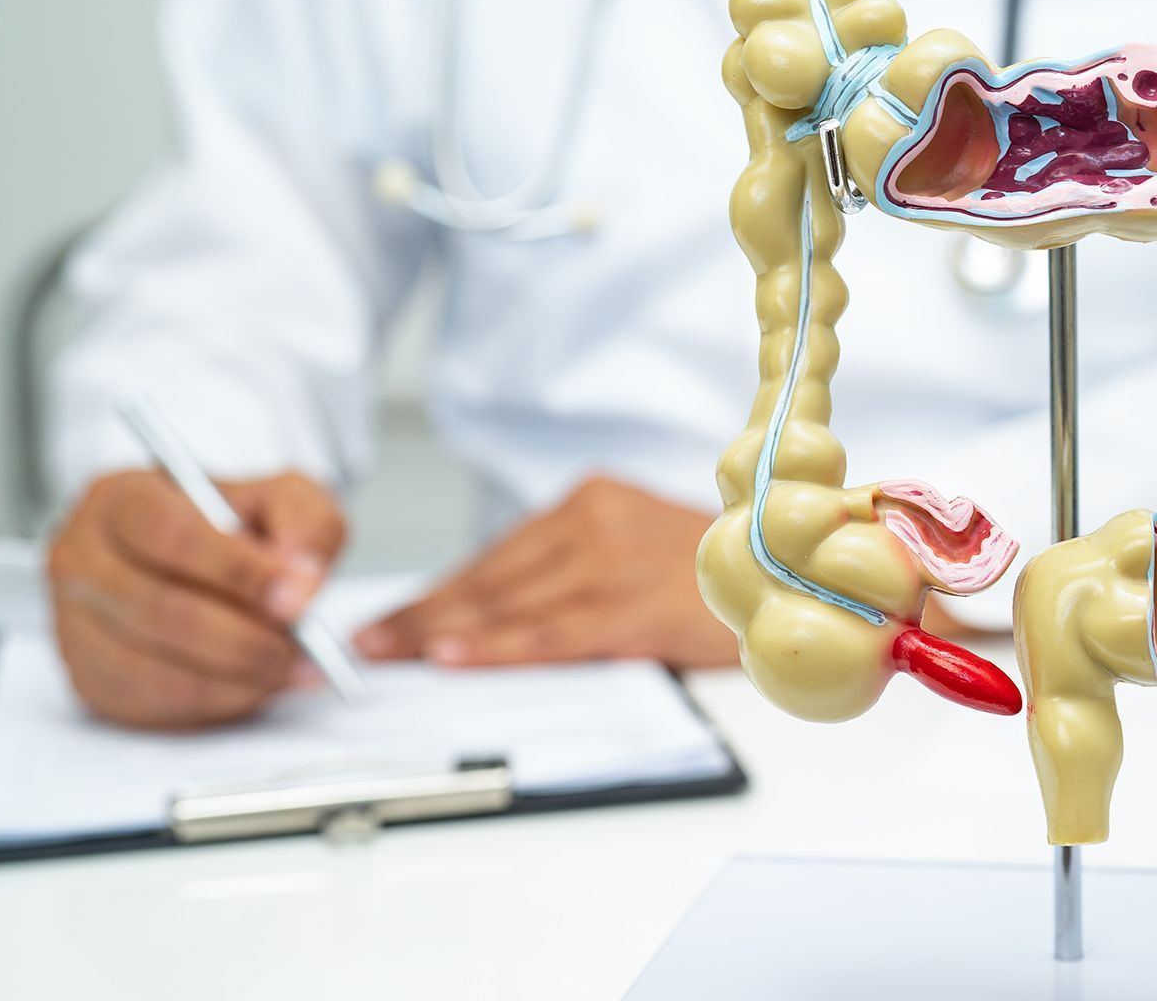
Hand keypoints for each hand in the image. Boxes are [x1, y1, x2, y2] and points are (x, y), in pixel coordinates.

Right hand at [46, 469, 346, 728]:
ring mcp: (74, 625)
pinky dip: (216, 703)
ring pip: (155, 668)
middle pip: (160, 609)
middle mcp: (81, 559)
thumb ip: (302, 525)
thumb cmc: (236, 523)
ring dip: (236, 677)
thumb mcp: (283, 498)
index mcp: (120, 498)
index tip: (294, 598)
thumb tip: (301, 582)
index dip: (237, 572)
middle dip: (243, 637)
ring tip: (290, 666)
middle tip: (302, 645)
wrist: (203, 558)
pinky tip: (256, 684)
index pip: (172, 535)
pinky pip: (154, 705)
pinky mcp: (89, 679)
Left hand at [355, 476, 735, 669]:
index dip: (435, 592)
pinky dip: (497, 647)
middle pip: (491, 577)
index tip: (387, 619)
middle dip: (421, 614)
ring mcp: (614, 561)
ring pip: (510, 603)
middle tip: (366, 644)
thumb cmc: (712, 570)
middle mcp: (595, 521)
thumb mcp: (636, 547)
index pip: (495, 556)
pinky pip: (552, 633)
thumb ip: (571, 570)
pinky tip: (455, 657)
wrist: (791, 568)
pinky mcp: (634, 605)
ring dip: (442, 633)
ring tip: (391, 655)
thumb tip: (489, 616)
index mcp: (592, 501)